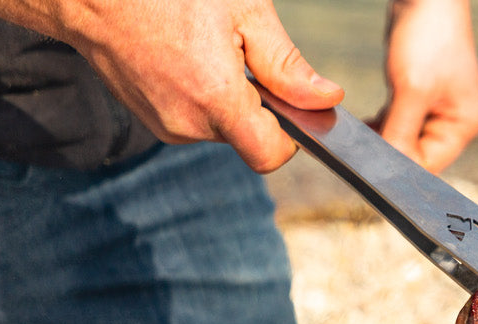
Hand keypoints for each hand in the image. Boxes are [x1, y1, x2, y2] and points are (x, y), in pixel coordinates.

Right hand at [0, 0, 344, 171]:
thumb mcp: (243, 11)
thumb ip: (287, 65)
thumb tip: (327, 99)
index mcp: (216, 101)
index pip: (271, 155)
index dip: (292, 136)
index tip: (292, 103)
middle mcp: (188, 125)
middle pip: (247, 138)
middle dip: (256, 105)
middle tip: (238, 51)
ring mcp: (165, 126)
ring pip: (220, 127)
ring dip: (226, 97)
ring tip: (204, 46)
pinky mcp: (150, 119)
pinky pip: (193, 118)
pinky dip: (200, 94)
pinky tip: (184, 56)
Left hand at [372, 0, 477, 172]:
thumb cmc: (428, 36)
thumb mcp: (412, 90)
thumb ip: (399, 134)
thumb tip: (384, 171)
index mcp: (463, 125)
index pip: (428, 165)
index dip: (399, 168)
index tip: (367, 164)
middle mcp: (453, 121)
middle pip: (416, 155)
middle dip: (389, 150)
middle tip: (358, 147)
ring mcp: (436, 108)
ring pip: (403, 138)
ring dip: (382, 136)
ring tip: (359, 131)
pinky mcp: (418, 94)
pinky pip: (397, 120)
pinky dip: (380, 122)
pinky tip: (363, 120)